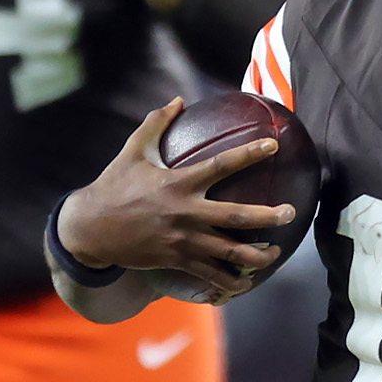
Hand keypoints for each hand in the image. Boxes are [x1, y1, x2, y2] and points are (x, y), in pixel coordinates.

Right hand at [55, 101, 293, 302]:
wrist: (90, 229)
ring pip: (229, 252)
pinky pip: (212, 275)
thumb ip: (155, 123)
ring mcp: (183, 240)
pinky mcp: (178, 260)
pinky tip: (248, 281)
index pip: (222, 164)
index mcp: (178, 183)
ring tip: (276, 251)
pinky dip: (232, 282)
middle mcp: (185, 212)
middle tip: (290, 212)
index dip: (250, 153)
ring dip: (258, 254)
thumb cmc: (113, 186)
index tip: (273, 145)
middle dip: (268, 216)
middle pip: (236, 216)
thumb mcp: (132, 151)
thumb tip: (177, 100)